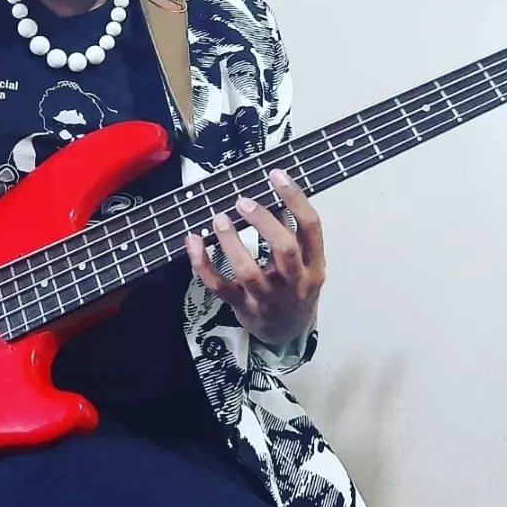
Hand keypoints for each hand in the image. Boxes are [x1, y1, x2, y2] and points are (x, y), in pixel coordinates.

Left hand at [186, 168, 324, 345]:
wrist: (287, 332)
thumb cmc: (294, 287)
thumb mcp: (306, 262)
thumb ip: (294, 232)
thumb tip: (273, 194)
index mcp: (314, 265)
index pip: (311, 227)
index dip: (295, 198)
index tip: (276, 175)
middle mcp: (294, 283)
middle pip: (284, 250)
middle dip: (263, 221)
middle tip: (242, 202)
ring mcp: (267, 298)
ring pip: (248, 272)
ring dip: (231, 242)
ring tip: (218, 219)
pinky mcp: (241, 307)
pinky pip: (219, 286)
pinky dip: (202, 263)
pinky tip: (192, 242)